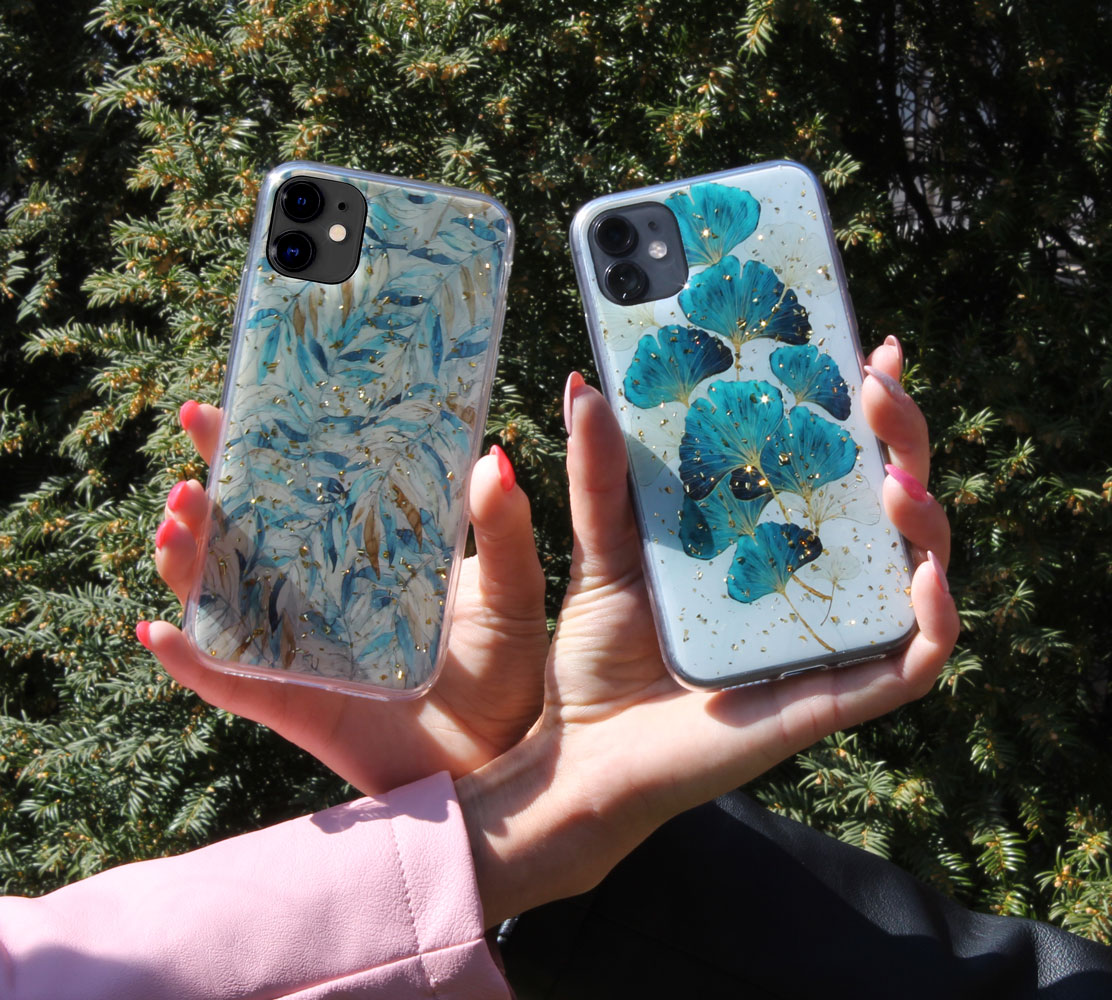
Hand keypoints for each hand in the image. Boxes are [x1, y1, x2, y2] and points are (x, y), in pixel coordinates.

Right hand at [140, 402, 548, 794]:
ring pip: (222, 599)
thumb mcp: (511, 591)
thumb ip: (503, 529)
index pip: (300, 493)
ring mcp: (299, 648)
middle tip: (190, 453)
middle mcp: (319, 594)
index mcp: (362, 555)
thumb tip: (494, 456)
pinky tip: (162, 629)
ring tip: (177, 522)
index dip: (257, 451)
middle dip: (208, 494)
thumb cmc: (509, 668)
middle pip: (244, 536)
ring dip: (188, 562)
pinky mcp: (293, 703)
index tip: (227, 404)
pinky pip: (228, 682)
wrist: (503, 755)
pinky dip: (190, 660)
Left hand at [457, 337, 960, 925]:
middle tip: (880, 383)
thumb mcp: (604, 552)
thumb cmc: (598, 660)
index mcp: (769, 547)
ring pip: (915, 572)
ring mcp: (825, 643)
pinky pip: (908, 664)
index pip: (836, 467)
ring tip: (896, 473)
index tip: (867, 346)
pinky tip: (920, 573)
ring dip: (925, 516)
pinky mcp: (826, 701)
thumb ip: (601, 477)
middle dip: (901, 438)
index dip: (863, 411)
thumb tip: (584, 386)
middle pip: (888, 505)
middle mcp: (811, 589)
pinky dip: (931, 619)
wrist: (576, 759)